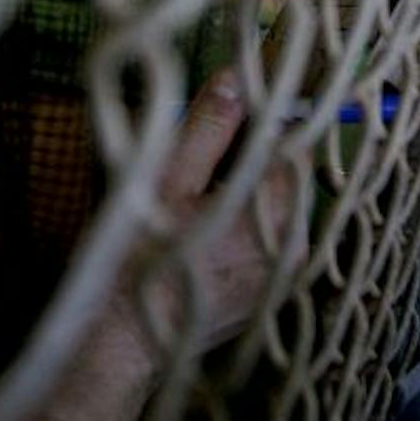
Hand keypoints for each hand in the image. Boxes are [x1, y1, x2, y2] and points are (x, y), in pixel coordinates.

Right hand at [99, 71, 304, 363]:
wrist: (123, 343)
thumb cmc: (138, 259)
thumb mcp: (166, 179)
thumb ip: (208, 127)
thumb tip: (236, 77)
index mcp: (273, 211)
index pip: (296, 144)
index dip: (271, 119)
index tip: (245, 105)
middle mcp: (292, 244)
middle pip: (290, 176)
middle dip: (257, 156)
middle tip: (210, 156)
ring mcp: (285, 275)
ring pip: (281, 208)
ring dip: (252, 192)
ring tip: (202, 199)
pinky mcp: (272, 294)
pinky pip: (272, 241)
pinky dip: (249, 227)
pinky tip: (209, 233)